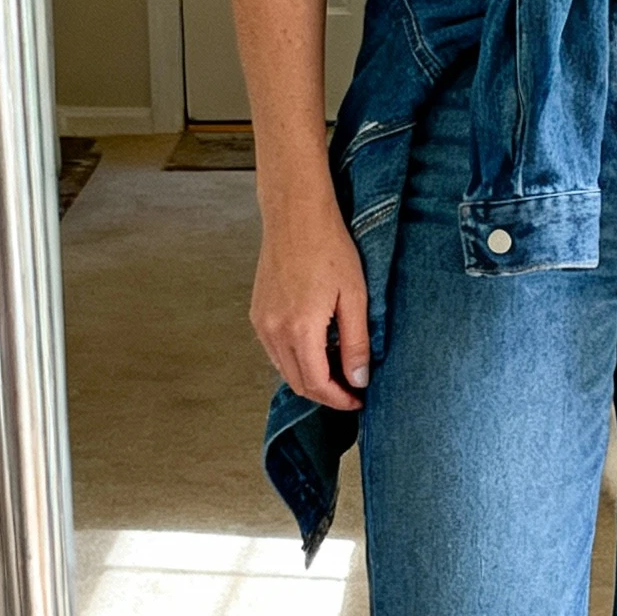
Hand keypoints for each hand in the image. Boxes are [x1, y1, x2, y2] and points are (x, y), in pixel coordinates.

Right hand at [250, 191, 369, 410]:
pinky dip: (295, 360)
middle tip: (352, 389)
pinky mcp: (257, 313)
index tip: (359, 399)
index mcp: (299, 328)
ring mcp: (261, 322)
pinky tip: (317, 350)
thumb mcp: (355, 297)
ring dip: (310, 378)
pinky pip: (274, 351)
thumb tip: (358, 380)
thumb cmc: (330, 249)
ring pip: (284, 370)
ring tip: (338, 371)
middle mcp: (273, 330)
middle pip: (298, 383)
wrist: (296, 216)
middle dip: (326, 394)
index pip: (317, 384)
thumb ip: (355, 343)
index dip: (340, 399)